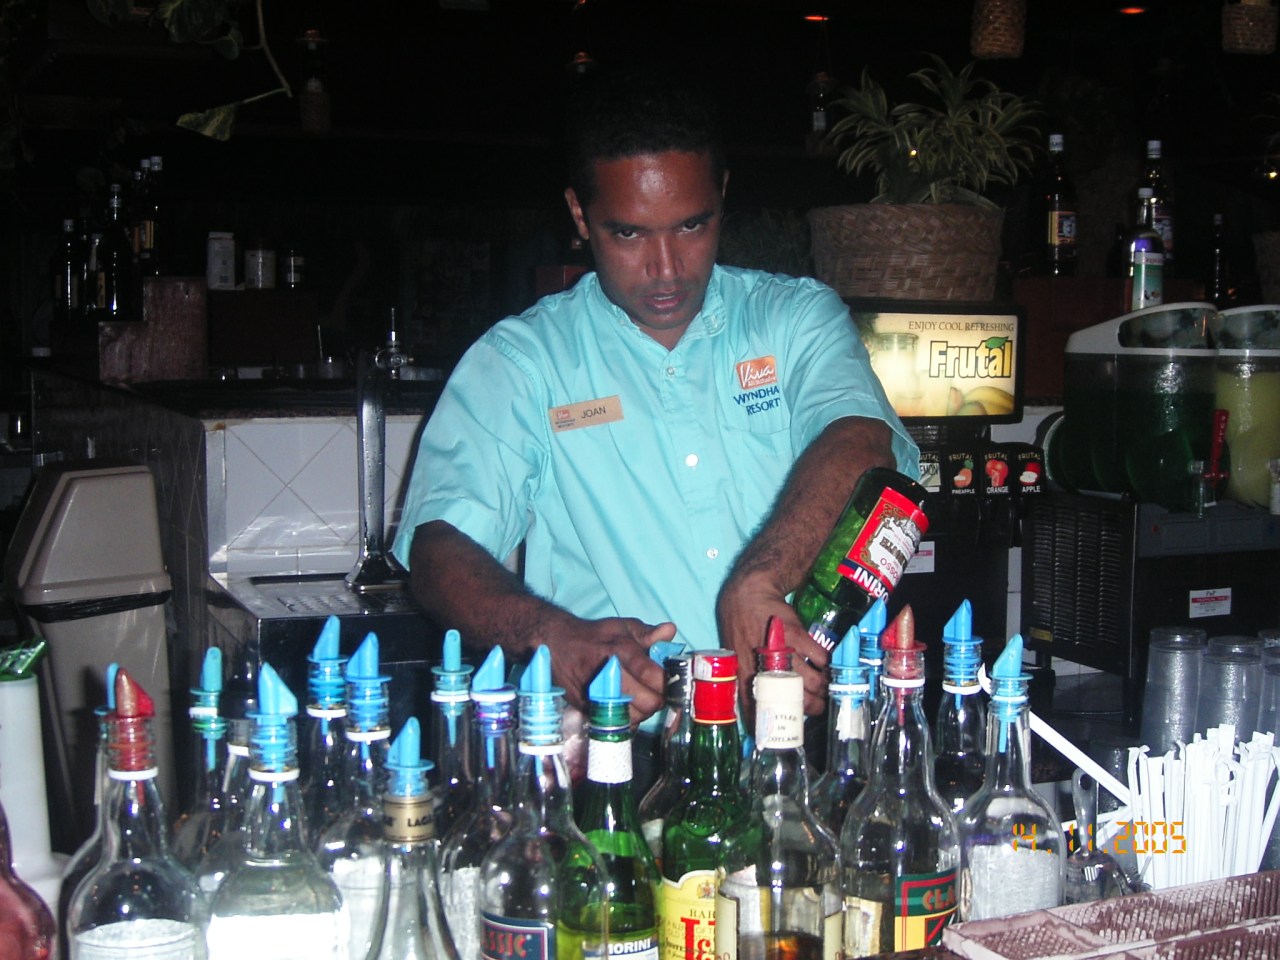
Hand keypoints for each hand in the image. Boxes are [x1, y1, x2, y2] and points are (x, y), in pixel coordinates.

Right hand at [545, 616, 673, 725]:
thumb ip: (648, 632)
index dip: (667, 682)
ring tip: (641, 700)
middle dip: (657, 699)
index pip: (652, 676)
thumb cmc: (593, 636)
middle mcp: (608, 674)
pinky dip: (625, 719)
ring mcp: (596, 694)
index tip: (669, 680)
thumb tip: (670, 631)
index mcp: (620, 651)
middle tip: (656, 693)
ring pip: (634, 718)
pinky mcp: (587, 708)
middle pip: (647, 702)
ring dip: (643, 712)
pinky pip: (616, 723)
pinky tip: (626, 707)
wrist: (555, 644)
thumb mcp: (622, 627)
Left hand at [717, 570, 828, 715]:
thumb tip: (758, 704)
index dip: (766, 726)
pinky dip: (828, 666)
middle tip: (820, 708)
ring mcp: (780, 652)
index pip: (754, 709)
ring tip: (829, 690)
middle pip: (793, 700)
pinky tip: (830, 667)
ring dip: (824, 690)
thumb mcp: (736, 656)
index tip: (778, 737)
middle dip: (810, 708)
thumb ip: (748, 679)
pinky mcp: (796, 636)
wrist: (748, 594)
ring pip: (810, 683)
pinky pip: (819, 659)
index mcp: (744, 675)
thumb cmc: (740, 626)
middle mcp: (762, 667)